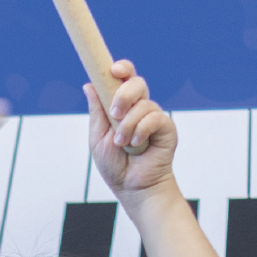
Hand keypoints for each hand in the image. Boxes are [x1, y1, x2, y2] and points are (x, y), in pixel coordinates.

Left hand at [88, 60, 178, 203]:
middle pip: (136, 82)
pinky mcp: (166, 128)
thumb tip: (89, 84)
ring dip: (128, 124)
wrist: (133, 187)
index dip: (122, 68)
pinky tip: (137, 145)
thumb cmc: (115, 165)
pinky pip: (155, 118)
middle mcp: (140, 108)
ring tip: (122, 143)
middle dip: (123, 95)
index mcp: (122, 106)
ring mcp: (154, 117)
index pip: (124, 78)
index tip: (114, 70)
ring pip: (143, 104)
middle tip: (115, 114)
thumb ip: (97, 111)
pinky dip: (141, 130)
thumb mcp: (97, 136)